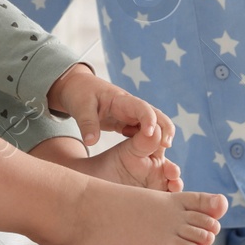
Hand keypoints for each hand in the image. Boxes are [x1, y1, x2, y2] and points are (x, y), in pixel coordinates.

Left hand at [46, 63, 175, 148]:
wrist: (78, 88)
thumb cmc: (80, 94)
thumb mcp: (80, 107)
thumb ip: (87, 124)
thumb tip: (90, 143)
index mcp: (121, 100)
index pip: (141, 107)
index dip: (148, 119)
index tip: (151, 134)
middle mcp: (131, 107)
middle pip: (156, 114)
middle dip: (165, 128)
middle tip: (167, 146)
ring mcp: (131, 116)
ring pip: (153, 124)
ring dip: (160, 137)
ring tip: (163, 155)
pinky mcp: (128, 124)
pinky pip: (144, 133)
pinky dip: (151, 142)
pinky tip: (152, 157)